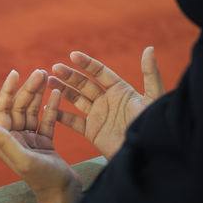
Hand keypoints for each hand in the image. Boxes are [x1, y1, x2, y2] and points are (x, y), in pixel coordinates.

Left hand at [0, 69, 81, 202]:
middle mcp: (15, 139)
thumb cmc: (45, 180)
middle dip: (29, 89)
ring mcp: (30, 139)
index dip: (7, 90)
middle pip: (19, 107)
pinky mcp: (45, 141)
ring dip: (39, 94)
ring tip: (47, 76)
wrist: (64, 194)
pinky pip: (47, 120)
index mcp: (5, 142)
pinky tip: (57, 93)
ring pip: (32, 111)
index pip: (2, 109)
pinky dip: (51, 107)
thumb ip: (4, 142)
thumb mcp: (24, 160)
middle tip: (40, 72)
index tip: (15, 72)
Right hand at [49, 47, 164, 159]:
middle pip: (84, 84)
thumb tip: (149, 48)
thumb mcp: (154, 99)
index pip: (100, 72)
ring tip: (48, 82)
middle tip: (55, 68)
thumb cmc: (153, 126)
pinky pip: (73, 121)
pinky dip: (61, 115)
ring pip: (76, 99)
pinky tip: (49, 106)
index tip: (73, 55)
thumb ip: (150, 74)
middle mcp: (107, 100)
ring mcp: (98, 115)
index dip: (87, 63)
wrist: (147, 154)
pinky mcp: (92, 131)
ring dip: (62, 90)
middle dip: (69, 75)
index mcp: (120, 90)